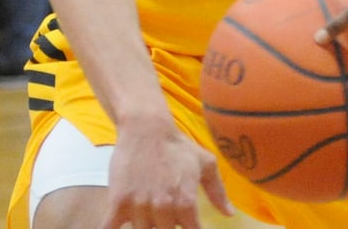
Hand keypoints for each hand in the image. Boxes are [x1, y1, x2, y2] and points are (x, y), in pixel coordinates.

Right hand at [101, 119, 231, 228]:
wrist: (146, 128)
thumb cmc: (177, 146)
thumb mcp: (205, 164)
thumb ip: (218, 191)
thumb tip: (230, 214)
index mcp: (186, 201)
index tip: (187, 223)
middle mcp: (163, 207)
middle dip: (166, 225)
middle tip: (165, 210)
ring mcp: (139, 207)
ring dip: (146, 223)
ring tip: (148, 209)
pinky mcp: (118, 203)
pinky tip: (118, 224)